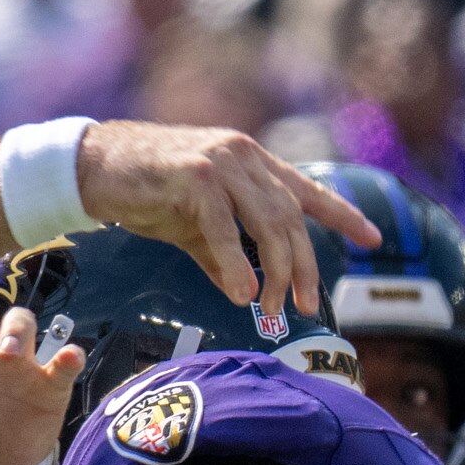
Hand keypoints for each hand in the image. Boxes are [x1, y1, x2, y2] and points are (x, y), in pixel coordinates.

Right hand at [71, 125, 379, 324]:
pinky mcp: (193, 176)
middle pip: (291, 217)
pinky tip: (242, 292)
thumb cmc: (145, 194)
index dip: (342, 214)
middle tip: (304, 306)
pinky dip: (236, 263)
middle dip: (304, 266)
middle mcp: (243, 156)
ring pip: (268, 221)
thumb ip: (226, 254)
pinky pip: (224, 227)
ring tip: (272, 307)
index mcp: (250, 163)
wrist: (92, 168)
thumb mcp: (195, 227)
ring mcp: (220, 162)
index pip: (306, 190)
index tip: (373, 238)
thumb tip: (248, 293)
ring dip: (276, 271)